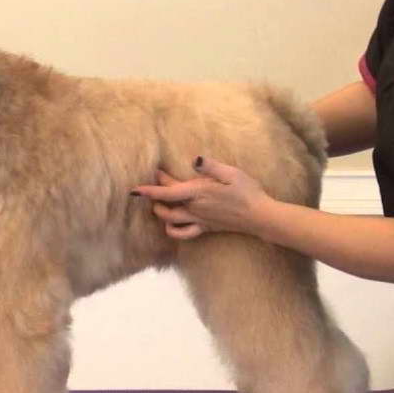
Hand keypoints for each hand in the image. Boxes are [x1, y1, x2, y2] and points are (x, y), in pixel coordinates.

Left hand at [130, 156, 271, 239]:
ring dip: (160, 211)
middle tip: (159, 176)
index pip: (167, 192)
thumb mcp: (232, 173)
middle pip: (165, 204)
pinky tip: (171, 223)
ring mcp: (199, 220)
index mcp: (199, 193)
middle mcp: (195, 209)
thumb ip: (211, 167)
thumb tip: (195, 159)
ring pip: (170, 220)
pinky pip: (183, 233)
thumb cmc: (248, 192)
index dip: (149, 191)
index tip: (133, 190)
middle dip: (156, 193)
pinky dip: (172, 229)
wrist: (260, 216)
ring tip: (160, 200)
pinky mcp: (206, 228)